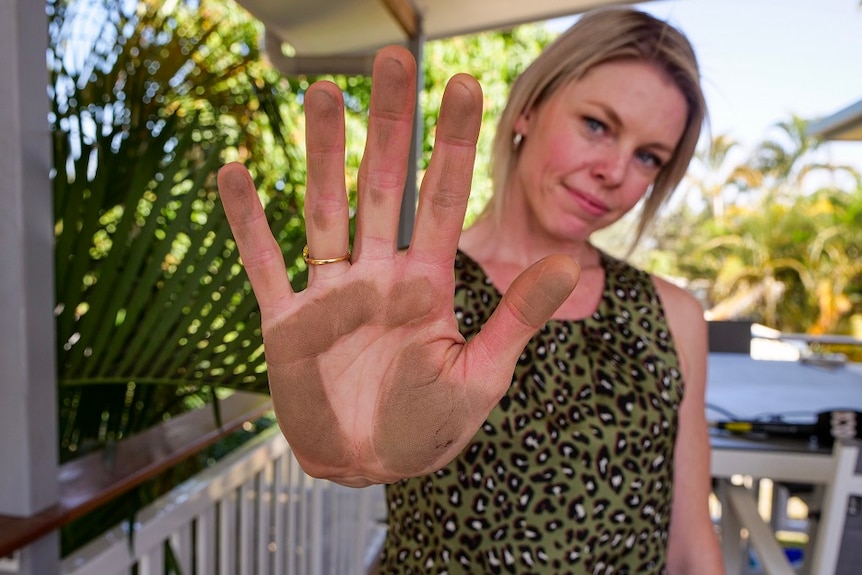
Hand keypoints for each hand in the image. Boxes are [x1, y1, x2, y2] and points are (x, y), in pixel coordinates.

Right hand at [217, 46, 579, 485]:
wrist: (370, 463)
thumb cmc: (430, 426)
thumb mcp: (483, 374)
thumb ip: (518, 317)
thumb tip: (572, 261)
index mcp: (427, 285)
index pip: (444, 200)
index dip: (453, 144)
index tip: (464, 86)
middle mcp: (379, 275)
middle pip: (384, 186)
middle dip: (389, 125)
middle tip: (390, 58)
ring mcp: (331, 294)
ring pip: (324, 209)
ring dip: (320, 154)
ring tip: (320, 95)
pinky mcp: (286, 322)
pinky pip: (265, 263)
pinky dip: (248, 223)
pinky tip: (233, 174)